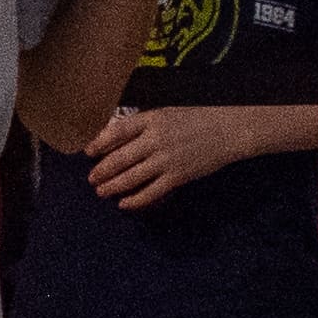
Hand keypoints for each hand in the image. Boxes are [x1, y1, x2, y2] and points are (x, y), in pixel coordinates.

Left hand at [81, 108, 238, 209]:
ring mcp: (166, 159)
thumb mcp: (167, 113)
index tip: (89, 152)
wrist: (228, 130)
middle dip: (102, 171)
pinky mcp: (178, 176)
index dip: (99, 143)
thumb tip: (117, 137)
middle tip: (92, 179)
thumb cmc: (197, 118)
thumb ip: (144, 125)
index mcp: (152, 119)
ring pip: (131, 177)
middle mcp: (155, 139)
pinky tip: (125, 203)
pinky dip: (135, 200)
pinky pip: (151, 191)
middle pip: (120, 158)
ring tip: (102, 192)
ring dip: (113, 186)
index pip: (117, 131)